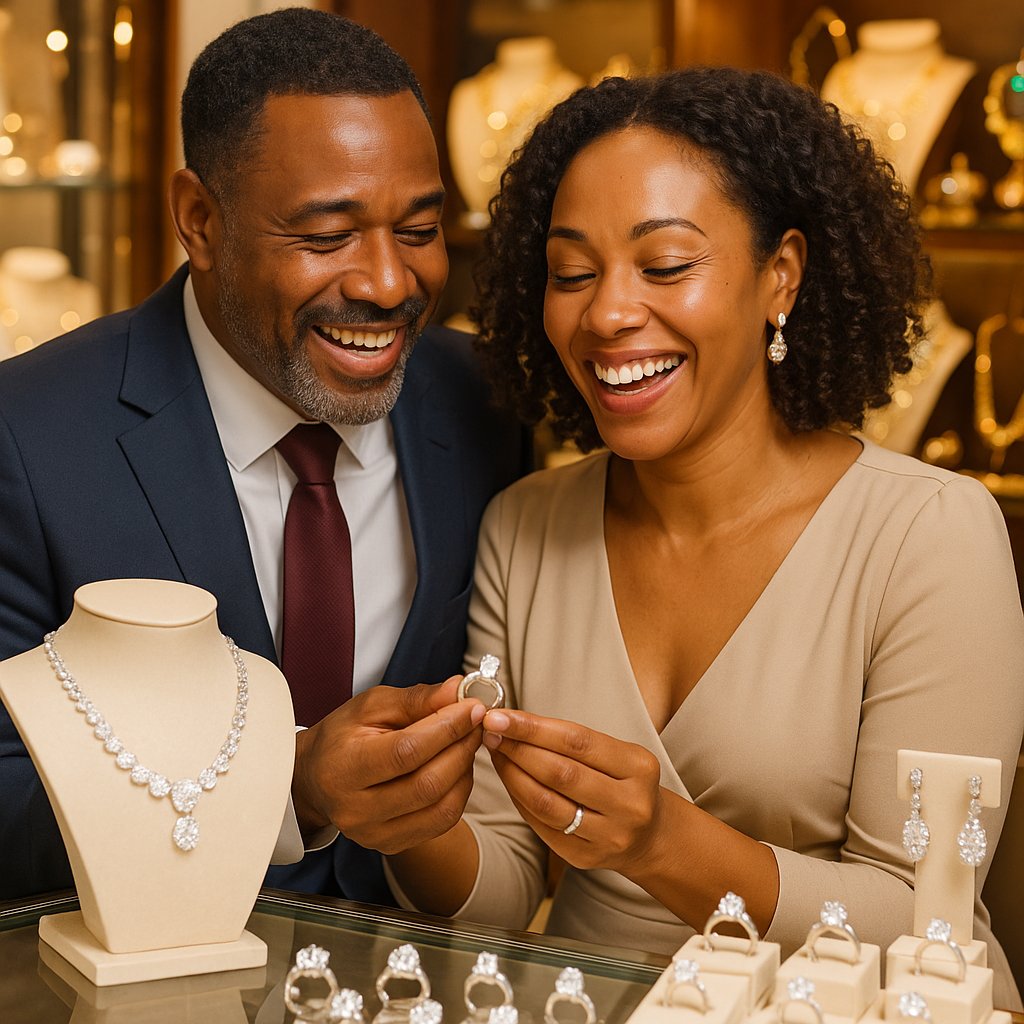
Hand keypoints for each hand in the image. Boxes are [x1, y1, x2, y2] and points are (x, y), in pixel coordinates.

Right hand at [293, 677, 485, 853]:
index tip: (472, 707)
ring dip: (465, 770)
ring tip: (466, 743)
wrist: (316, 778)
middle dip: (462, 747)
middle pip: (428, 784)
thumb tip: (459, 690)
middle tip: (475, 723)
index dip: (447, 728)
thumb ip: (417, 697)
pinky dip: (459, 793)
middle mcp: (356, 810)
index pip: (406, 752)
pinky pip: (441, 823)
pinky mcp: (391, 845)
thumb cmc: (344, 736)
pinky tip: (456, 769)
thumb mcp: (373, 705)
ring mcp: (373, 834)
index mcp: (344, 767)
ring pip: (441, 808)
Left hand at [482, 708, 664, 872]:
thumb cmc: (624, 782)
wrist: (650, 836)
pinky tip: (509, 780)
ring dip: (512, 774)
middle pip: (560, 773)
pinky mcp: (586, 857)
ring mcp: (609, 836)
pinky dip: (520, 799)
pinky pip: (542, 825)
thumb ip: (572, 739)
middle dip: (518, 749)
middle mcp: (629, 804)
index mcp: (639, 767)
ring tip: (496, 753)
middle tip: (491, 732)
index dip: (533, 727)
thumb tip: (514, 720)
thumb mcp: (617, 754)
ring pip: (546, 803)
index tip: (500, 715)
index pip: (577, 741)